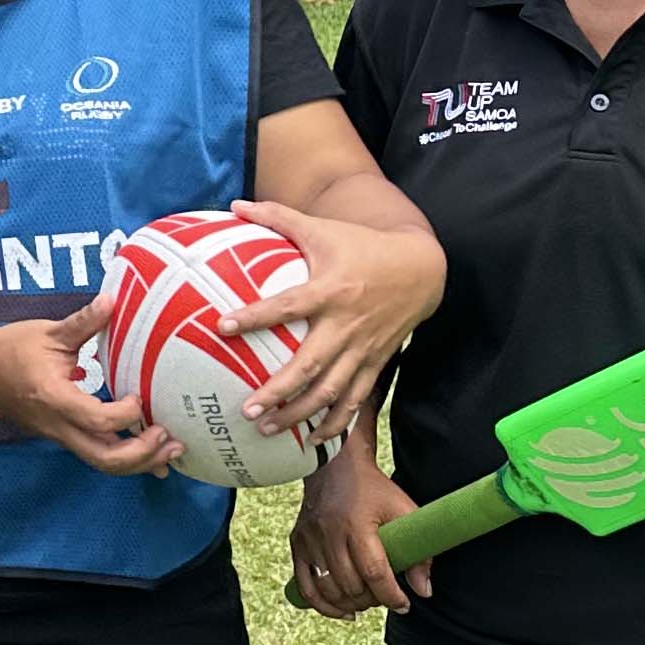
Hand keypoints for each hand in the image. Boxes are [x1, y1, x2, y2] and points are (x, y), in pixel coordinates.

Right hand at [0, 293, 173, 477]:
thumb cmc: (11, 349)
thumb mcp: (48, 332)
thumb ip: (83, 321)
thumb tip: (113, 299)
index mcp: (55, 398)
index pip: (97, 420)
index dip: (126, 414)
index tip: (140, 394)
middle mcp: (58, 425)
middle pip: (104, 458)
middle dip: (142, 454)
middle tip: (171, 438)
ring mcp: (61, 435)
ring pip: (103, 464)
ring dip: (140, 462)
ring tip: (170, 451)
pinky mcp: (64, 436)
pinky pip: (98, 455)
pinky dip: (128, 460)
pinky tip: (152, 455)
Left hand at [224, 201, 444, 445]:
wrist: (421, 269)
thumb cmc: (361, 247)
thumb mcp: (322, 229)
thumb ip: (278, 218)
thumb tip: (234, 205)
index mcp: (330, 290)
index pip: (287, 306)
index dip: (256, 316)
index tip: (223, 326)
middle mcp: (346, 325)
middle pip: (310, 366)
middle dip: (278, 391)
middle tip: (246, 410)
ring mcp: (363, 348)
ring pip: (331, 391)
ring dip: (300, 413)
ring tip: (267, 430)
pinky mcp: (376, 363)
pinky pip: (355, 399)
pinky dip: (336, 421)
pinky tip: (312, 439)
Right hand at [290, 447, 432, 617]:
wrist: (336, 464)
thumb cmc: (375, 489)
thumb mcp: (404, 511)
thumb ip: (419, 551)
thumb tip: (424, 591)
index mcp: (357, 524)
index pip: (374, 573)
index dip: (391, 596)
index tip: (404, 605)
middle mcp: (329, 533)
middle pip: (351, 585)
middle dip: (373, 600)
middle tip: (385, 597)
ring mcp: (309, 539)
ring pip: (329, 590)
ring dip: (351, 604)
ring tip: (367, 601)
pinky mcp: (296, 543)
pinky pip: (305, 586)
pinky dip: (323, 605)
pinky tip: (342, 612)